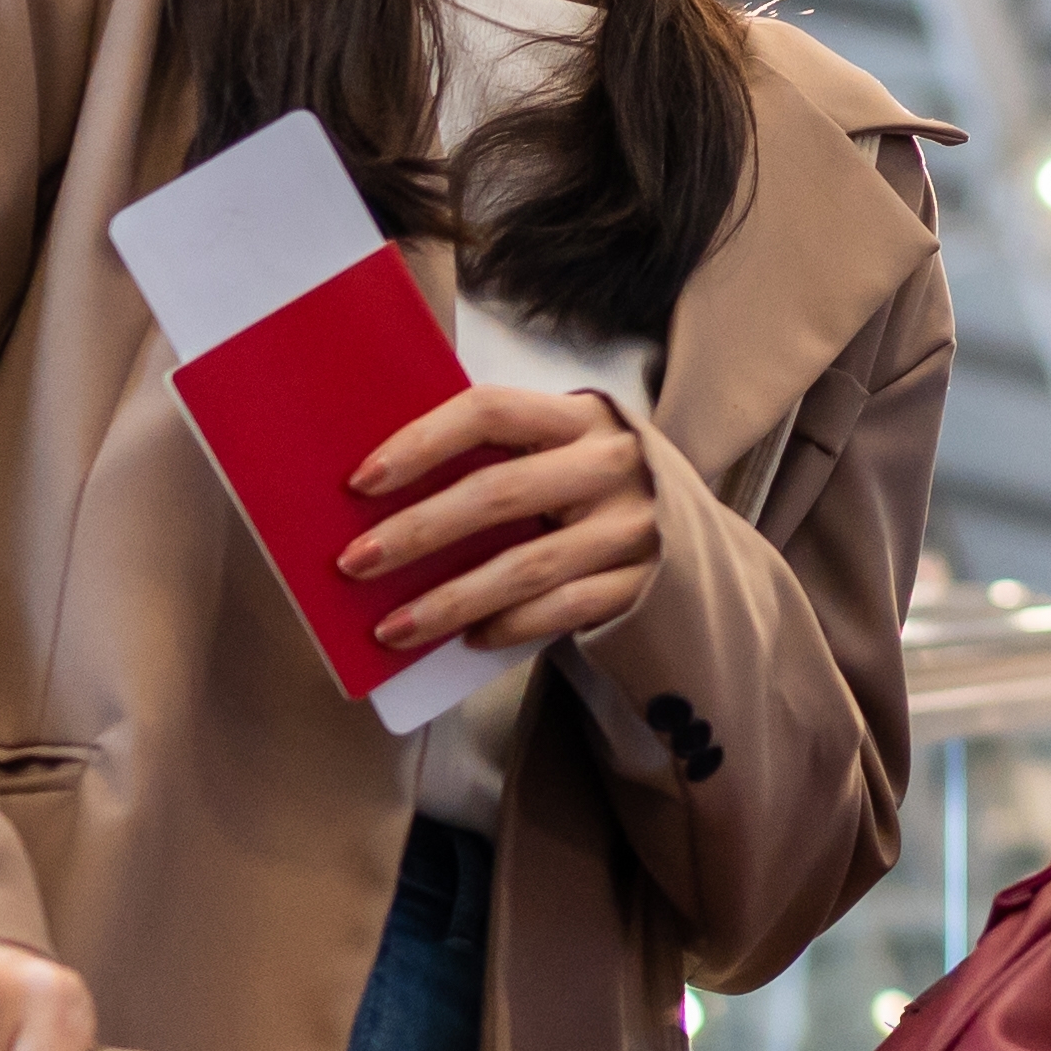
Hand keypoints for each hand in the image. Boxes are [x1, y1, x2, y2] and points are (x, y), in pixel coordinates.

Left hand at [340, 383, 661, 653]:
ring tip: (392, 627)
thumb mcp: (563, 449)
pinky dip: (510, 626)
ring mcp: (633, 527)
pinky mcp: (644, 583)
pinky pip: (563, 609)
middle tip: (356, 562)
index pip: (492, 411)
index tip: (363, 481)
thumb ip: (500, 454)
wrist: (694, 535)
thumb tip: (384, 488)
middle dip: (418, 531)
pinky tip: (468, 639)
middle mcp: (612, 464)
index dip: (423, 440)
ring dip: (450, 599)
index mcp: (582, 416)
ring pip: (526, 566)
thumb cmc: (594, 487)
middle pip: (499, 494)